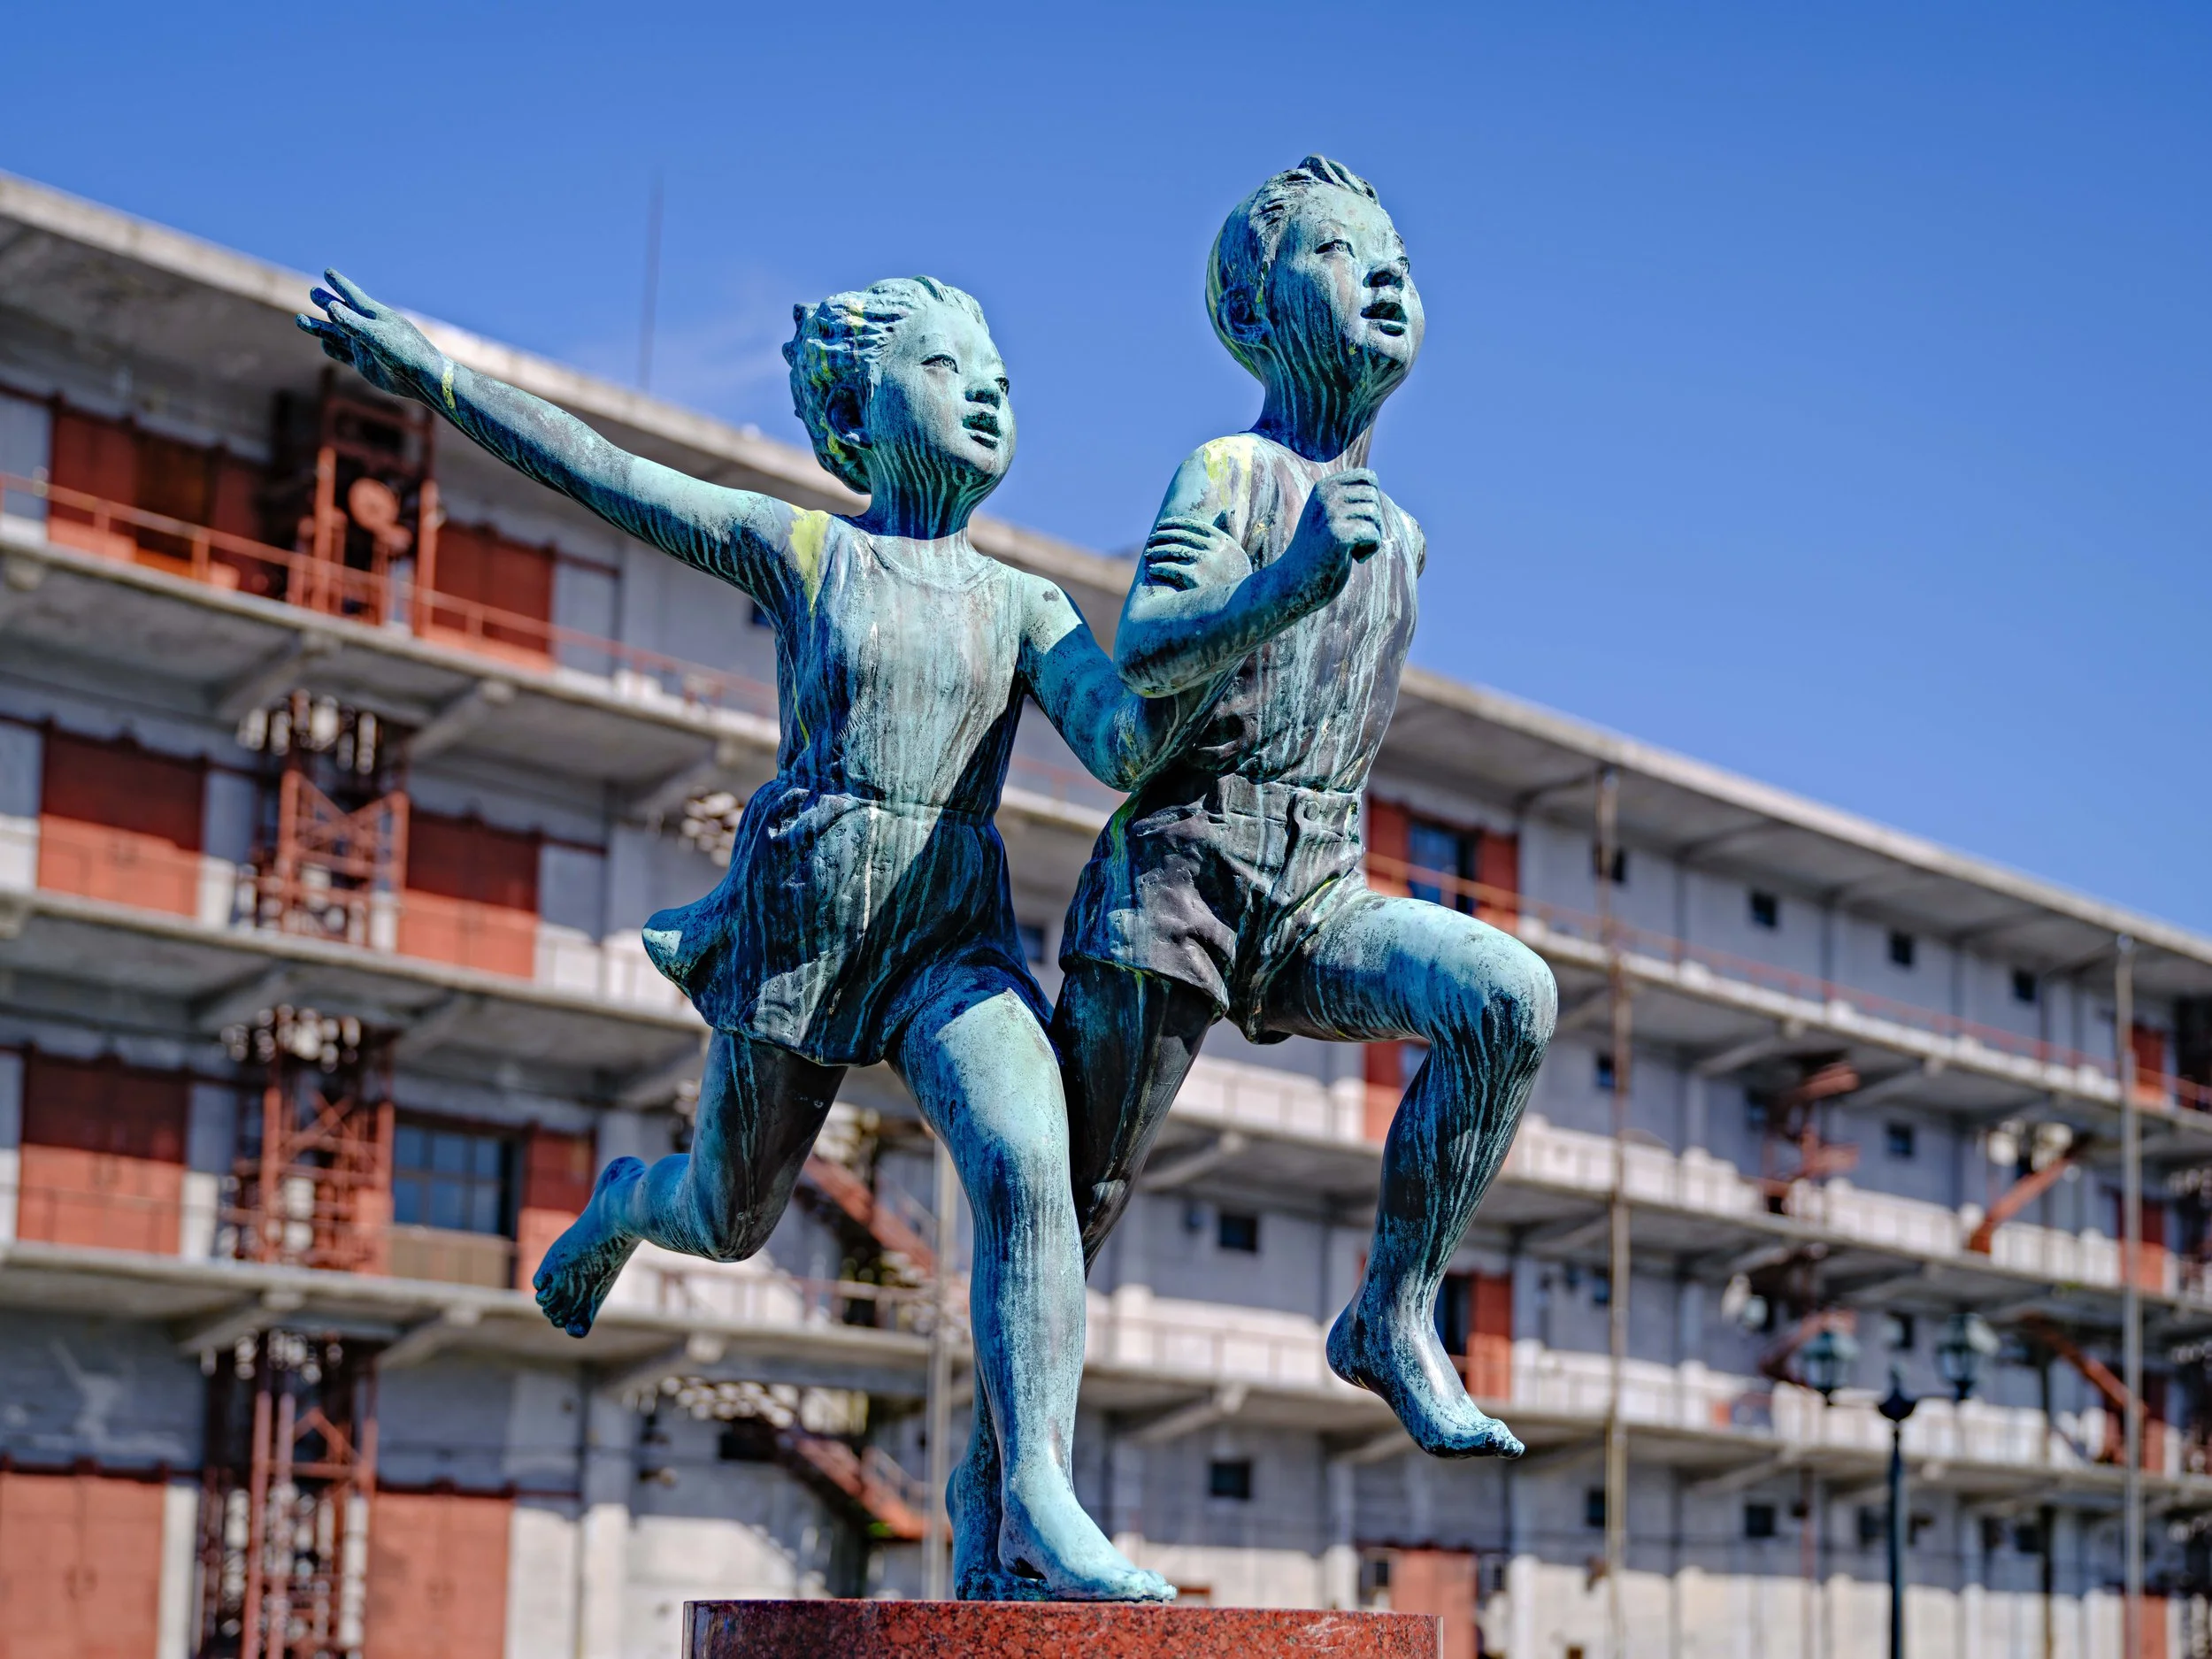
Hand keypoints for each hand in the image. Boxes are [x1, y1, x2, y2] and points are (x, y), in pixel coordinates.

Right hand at [295, 269, 440, 400]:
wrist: (420, 378)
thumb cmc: (403, 351)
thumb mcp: (376, 335)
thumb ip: (352, 322)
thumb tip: (330, 307)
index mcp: (374, 314)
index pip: (352, 295)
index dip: (339, 284)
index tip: (328, 272)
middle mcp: (367, 328)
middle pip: (341, 312)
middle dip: (326, 302)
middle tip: (313, 292)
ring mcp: (364, 346)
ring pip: (336, 333)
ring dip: (319, 327)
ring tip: (300, 319)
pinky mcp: (363, 363)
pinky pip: (342, 353)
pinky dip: (331, 347)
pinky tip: (324, 342)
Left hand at [1139, 512, 1250, 592]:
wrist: (1243, 605)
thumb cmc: (1240, 581)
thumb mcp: (1238, 554)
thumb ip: (1231, 532)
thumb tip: (1227, 510)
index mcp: (1223, 540)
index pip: (1194, 525)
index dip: (1175, 523)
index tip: (1163, 525)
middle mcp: (1214, 548)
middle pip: (1181, 536)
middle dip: (1163, 536)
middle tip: (1151, 539)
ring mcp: (1205, 562)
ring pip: (1173, 550)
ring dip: (1157, 551)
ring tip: (1149, 554)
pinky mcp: (1195, 578)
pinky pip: (1171, 568)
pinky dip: (1159, 567)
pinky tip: (1153, 569)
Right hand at [1279, 468, 1382, 608]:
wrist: (1293, 582)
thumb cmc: (1317, 552)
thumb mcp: (1328, 517)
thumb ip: (1346, 499)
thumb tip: (1374, 483)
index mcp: (1324, 487)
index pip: (1368, 477)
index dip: (1373, 500)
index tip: (1358, 520)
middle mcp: (1326, 495)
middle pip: (1375, 497)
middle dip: (1373, 520)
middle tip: (1357, 539)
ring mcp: (1330, 514)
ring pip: (1375, 515)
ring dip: (1372, 536)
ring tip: (1354, 550)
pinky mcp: (1337, 535)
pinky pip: (1373, 534)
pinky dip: (1371, 549)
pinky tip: (1355, 558)